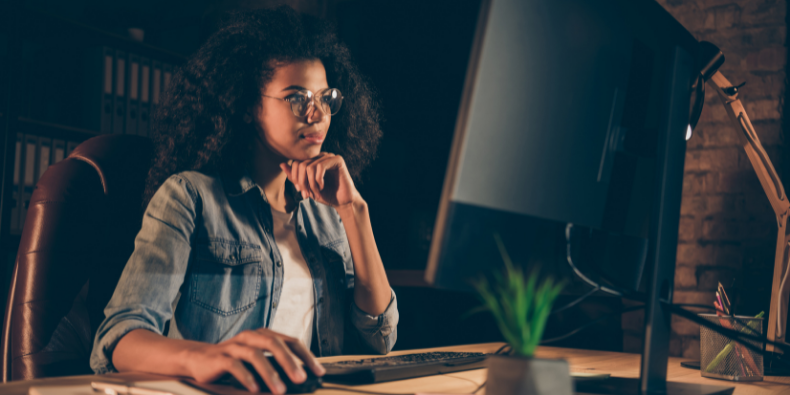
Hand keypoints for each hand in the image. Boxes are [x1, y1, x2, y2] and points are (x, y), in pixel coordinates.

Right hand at [182, 328, 324, 393]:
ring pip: (255, 355)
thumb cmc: (235, 361)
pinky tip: (255, 389)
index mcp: (264, 335)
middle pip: (274, 344)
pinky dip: (246, 378)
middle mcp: (251, 337)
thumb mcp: (258, 360)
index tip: (319, 372)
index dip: (306, 356)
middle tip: (301, 379)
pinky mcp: (220, 357)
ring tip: (280, 390)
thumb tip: (301, 378)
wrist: (199, 360)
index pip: (291, 342)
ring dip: (269, 373)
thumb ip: (276, 365)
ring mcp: (234, 346)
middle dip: (290, 362)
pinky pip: (234, 365)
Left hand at [281, 152, 360, 208]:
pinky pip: (320, 166)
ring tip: (316, 193)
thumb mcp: (306, 187)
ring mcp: (329, 156)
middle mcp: (320, 156)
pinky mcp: (337, 160)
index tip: (301, 191)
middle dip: (301, 182)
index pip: (296, 163)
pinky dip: (318, 180)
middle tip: (307, 194)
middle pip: (301, 164)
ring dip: (310, 183)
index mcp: (313, 161)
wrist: (343, 202)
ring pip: (309, 166)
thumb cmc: (326, 194)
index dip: (295, 179)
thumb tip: (281, 164)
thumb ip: (294, 177)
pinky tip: (322, 187)